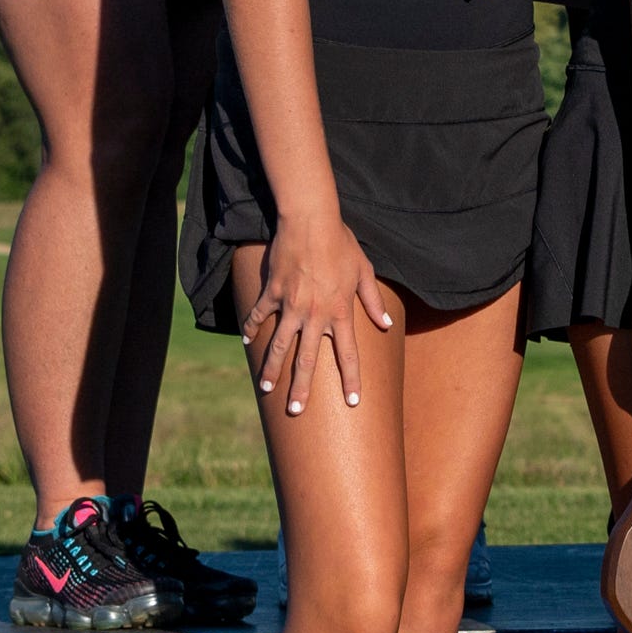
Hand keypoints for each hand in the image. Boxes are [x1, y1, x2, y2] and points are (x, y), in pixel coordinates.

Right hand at [242, 210, 396, 414]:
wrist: (310, 221)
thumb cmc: (342, 244)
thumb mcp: (364, 271)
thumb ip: (373, 300)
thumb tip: (385, 324)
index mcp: (340, 312)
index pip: (349, 354)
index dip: (352, 379)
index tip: (353, 402)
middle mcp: (315, 314)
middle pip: (308, 359)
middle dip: (301, 388)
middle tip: (295, 411)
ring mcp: (291, 305)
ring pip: (279, 344)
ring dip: (271, 368)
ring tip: (266, 388)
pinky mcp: (272, 292)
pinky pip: (259, 316)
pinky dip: (252, 329)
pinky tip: (247, 343)